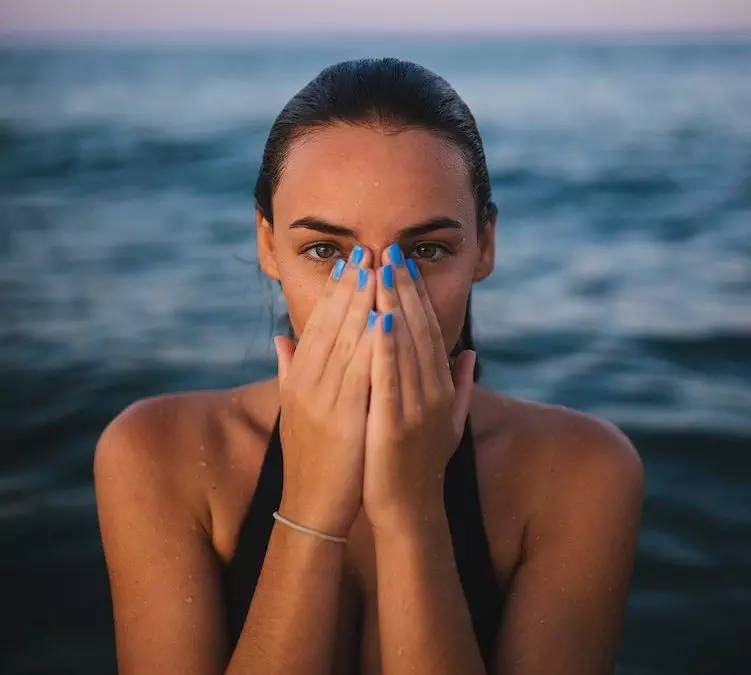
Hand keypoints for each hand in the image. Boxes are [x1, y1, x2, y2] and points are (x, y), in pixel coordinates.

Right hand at [274, 245, 375, 538]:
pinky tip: (383, 319)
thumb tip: (281, 338)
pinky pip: (358, 375)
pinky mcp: (343, 420)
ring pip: (344, 341)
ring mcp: (323, 401)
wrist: (311, 506)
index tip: (351, 262)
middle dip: (351, 286)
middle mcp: (307, 383)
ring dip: (362, 303)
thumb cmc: (310, 457)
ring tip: (376, 270)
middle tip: (368, 250)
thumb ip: (288, 370)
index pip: (317, 325)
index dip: (334, 292)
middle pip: (331, 325)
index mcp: (298, 378)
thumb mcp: (293, 409)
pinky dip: (370, 345)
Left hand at [362, 243, 475, 533]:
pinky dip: (383, 346)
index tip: (402, 263)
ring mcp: (417, 408)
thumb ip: (459, 386)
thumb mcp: (447, 422)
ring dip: (392, 304)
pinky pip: (388, 378)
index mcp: (441, 388)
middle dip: (403, 288)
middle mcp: (433, 392)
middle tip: (388, 250)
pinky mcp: (395, 425)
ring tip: (379, 269)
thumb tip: (468, 353)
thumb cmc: (423, 463)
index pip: (429, 332)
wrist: (409, 510)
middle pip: (418, 330)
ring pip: (405, 346)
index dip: (416, 296)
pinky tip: (375, 317)